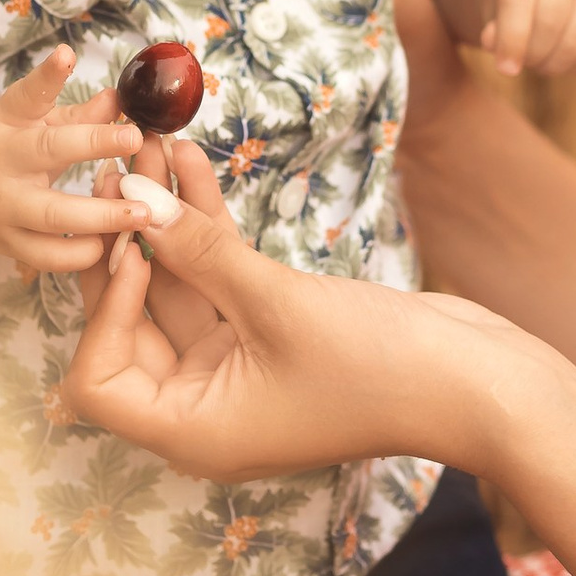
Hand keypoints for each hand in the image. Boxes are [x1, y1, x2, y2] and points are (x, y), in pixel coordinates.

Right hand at [0, 46, 139, 269]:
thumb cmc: (10, 148)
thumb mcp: (34, 122)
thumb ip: (79, 114)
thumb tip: (121, 98)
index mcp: (4, 121)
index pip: (27, 95)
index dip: (47, 76)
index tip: (67, 55)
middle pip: (45, 152)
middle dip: (92, 143)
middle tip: (137, 138)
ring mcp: (1, 208)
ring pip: (51, 216)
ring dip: (101, 215)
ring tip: (143, 212)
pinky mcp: (9, 245)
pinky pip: (49, 256)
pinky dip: (82, 254)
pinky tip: (113, 246)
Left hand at [66, 140, 527, 481]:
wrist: (476, 381)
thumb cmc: (376, 367)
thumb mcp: (276, 303)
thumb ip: (199, 252)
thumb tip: (131, 196)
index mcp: (191, 430)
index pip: (99, 380)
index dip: (104, 312)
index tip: (128, 245)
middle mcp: (203, 407)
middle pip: (132, 327)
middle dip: (124, 245)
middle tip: (113, 169)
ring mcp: (237, 371)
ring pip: (178, 290)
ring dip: (163, 222)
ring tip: (151, 144)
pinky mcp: (269, 334)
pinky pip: (219, 280)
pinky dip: (206, 230)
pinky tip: (193, 163)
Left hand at [473, 0, 575, 79]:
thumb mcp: (490, 0)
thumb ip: (494, 29)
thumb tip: (507, 61)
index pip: (519, 0)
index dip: (511, 40)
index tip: (504, 70)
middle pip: (550, 23)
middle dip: (531, 55)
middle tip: (520, 62)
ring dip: (552, 65)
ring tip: (538, 60)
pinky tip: (561, 58)